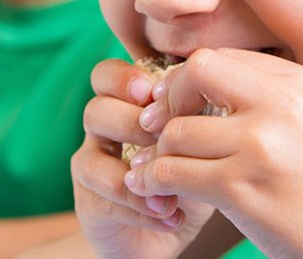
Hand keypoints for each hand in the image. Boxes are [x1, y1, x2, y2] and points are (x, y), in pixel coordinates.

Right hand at [71, 59, 212, 258]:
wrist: (172, 227)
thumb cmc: (190, 173)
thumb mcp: (200, 141)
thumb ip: (197, 116)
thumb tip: (213, 98)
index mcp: (124, 105)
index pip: (106, 75)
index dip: (123, 79)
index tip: (153, 93)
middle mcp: (102, 132)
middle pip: (95, 111)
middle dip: (132, 123)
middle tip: (164, 140)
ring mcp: (92, 168)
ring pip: (91, 160)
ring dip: (135, 174)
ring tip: (172, 191)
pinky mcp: (89, 204)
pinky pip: (104, 201)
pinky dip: (141, 209)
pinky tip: (171, 216)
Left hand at [130, 49, 302, 257]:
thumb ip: (269, 99)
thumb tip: (199, 79)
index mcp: (302, 83)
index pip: (223, 57)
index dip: (190, 81)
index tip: (180, 107)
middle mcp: (283, 105)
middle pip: (195, 72)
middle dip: (170, 99)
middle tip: (161, 128)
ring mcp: (261, 146)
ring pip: (175, 131)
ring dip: (160, 154)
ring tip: (160, 171)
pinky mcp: (242, 189)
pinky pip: (172, 172)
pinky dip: (155, 182)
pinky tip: (157, 191)